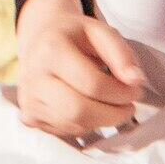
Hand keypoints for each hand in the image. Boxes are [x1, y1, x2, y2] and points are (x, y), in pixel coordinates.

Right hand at [14, 0, 144, 138]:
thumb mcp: (100, 31)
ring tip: (110, 105)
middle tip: (128, 107)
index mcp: (51, 49)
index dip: (121, 93)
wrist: (40, 40)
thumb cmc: (75, 36)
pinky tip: (89, 107)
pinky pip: (66, 132)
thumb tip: (136, 81)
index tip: (136, 90)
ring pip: (74, 125)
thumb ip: (121, 53)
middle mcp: (34, 77)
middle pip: (80, 111)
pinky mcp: (29, 117)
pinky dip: (85, 124)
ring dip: (101, 120)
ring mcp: (28, 100)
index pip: (93, 84)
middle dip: (113, 114)